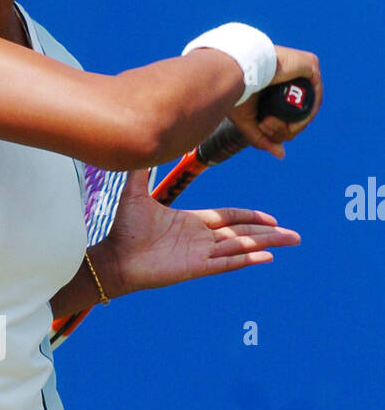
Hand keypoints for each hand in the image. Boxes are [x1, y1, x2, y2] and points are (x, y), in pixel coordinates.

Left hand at [99, 169, 300, 296]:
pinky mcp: (196, 268)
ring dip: (266, 244)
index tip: (272, 219)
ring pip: (241, 247)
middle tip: (294, 236)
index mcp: (191, 222)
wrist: (114, 258)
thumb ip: (141, 170)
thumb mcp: (134, 193)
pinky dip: (247, 259)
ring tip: (291, 242)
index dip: (250, 217)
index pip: (229, 218)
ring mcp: (200, 254)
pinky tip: (267, 257)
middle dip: (269, 233)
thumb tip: (141, 141)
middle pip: (243, 233)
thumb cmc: (124, 231)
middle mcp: (200, 239)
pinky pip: (227, 263)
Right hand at [227, 44, 322, 158]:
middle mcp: (294, 75)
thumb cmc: (236, 90)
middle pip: (300, 113)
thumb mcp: (248, 121)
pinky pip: (315, 98)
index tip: (263, 127)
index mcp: (279, 84)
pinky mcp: (311, 65)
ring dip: (292, 125)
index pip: (290, 113)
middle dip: (284, 128)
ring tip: (269, 123)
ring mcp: (304, 69)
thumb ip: (263, 139)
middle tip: (265, 125)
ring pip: (307, 108)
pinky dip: (304, 116)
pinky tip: (290, 123)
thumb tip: (282, 156)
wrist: (236, 70)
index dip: (280, 128)